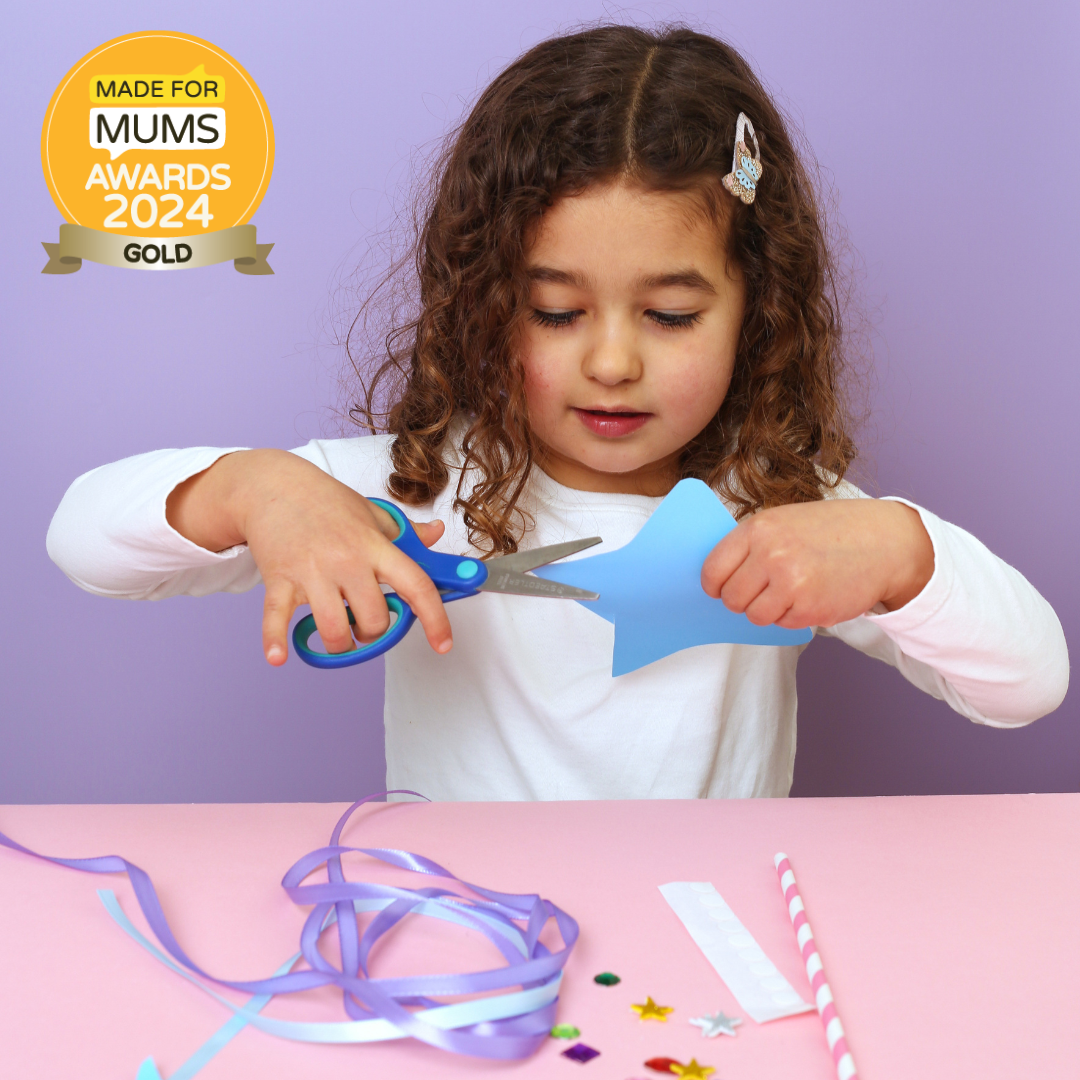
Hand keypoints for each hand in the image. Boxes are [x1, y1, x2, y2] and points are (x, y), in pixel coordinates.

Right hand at [166, 449, 451, 664]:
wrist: (273, 485)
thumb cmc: (324, 501)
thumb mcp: (372, 513)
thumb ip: (406, 532)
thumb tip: (436, 534)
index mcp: (374, 546)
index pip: (416, 585)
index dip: (435, 618)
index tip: (443, 643)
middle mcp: (346, 560)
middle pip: (373, 618)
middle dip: (374, 633)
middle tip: (367, 627)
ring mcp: (311, 571)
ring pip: (333, 628)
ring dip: (340, 645)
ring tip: (340, 638)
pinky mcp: (278, 579)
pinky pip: (276, 618)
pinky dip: (275, 641)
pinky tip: (278, 656)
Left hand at [700, 498, 933, 628]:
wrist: (885, 543)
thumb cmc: (832, 530)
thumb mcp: (785, 520)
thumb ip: (752, 544)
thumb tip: (718, 577)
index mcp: (759, 529)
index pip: (713, 569)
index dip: (715, 584)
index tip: (721, 588)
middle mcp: (771, 555)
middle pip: (731, 598)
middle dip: (742, 600)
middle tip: (762, 592)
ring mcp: (790, 583)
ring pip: (754, 615)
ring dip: (768, 610)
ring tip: (791, 591)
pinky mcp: (809, 609)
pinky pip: (782, 624)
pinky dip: (793, 616)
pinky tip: (811, 595)